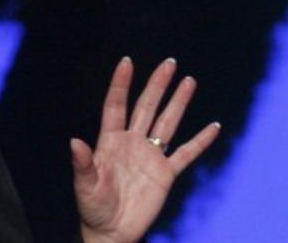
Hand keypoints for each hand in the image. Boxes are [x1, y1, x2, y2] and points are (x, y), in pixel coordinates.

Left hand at [71, 57, 219, 242]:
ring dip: (178, 103)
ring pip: (167, 123)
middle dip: (157, 85)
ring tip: (189, 81)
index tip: (127, 62)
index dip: (121, 84)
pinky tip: (213, 126)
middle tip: (169, 62)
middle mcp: (131, 143)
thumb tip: (74, 141)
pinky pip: (186, 154)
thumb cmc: (92, 207)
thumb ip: (82, 163)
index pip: (116, 105)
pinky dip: (200, 141)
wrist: (111, 230)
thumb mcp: (84, 184)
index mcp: (109, 141)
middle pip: (146, 107)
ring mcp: (150, 156)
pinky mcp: (165, 174)